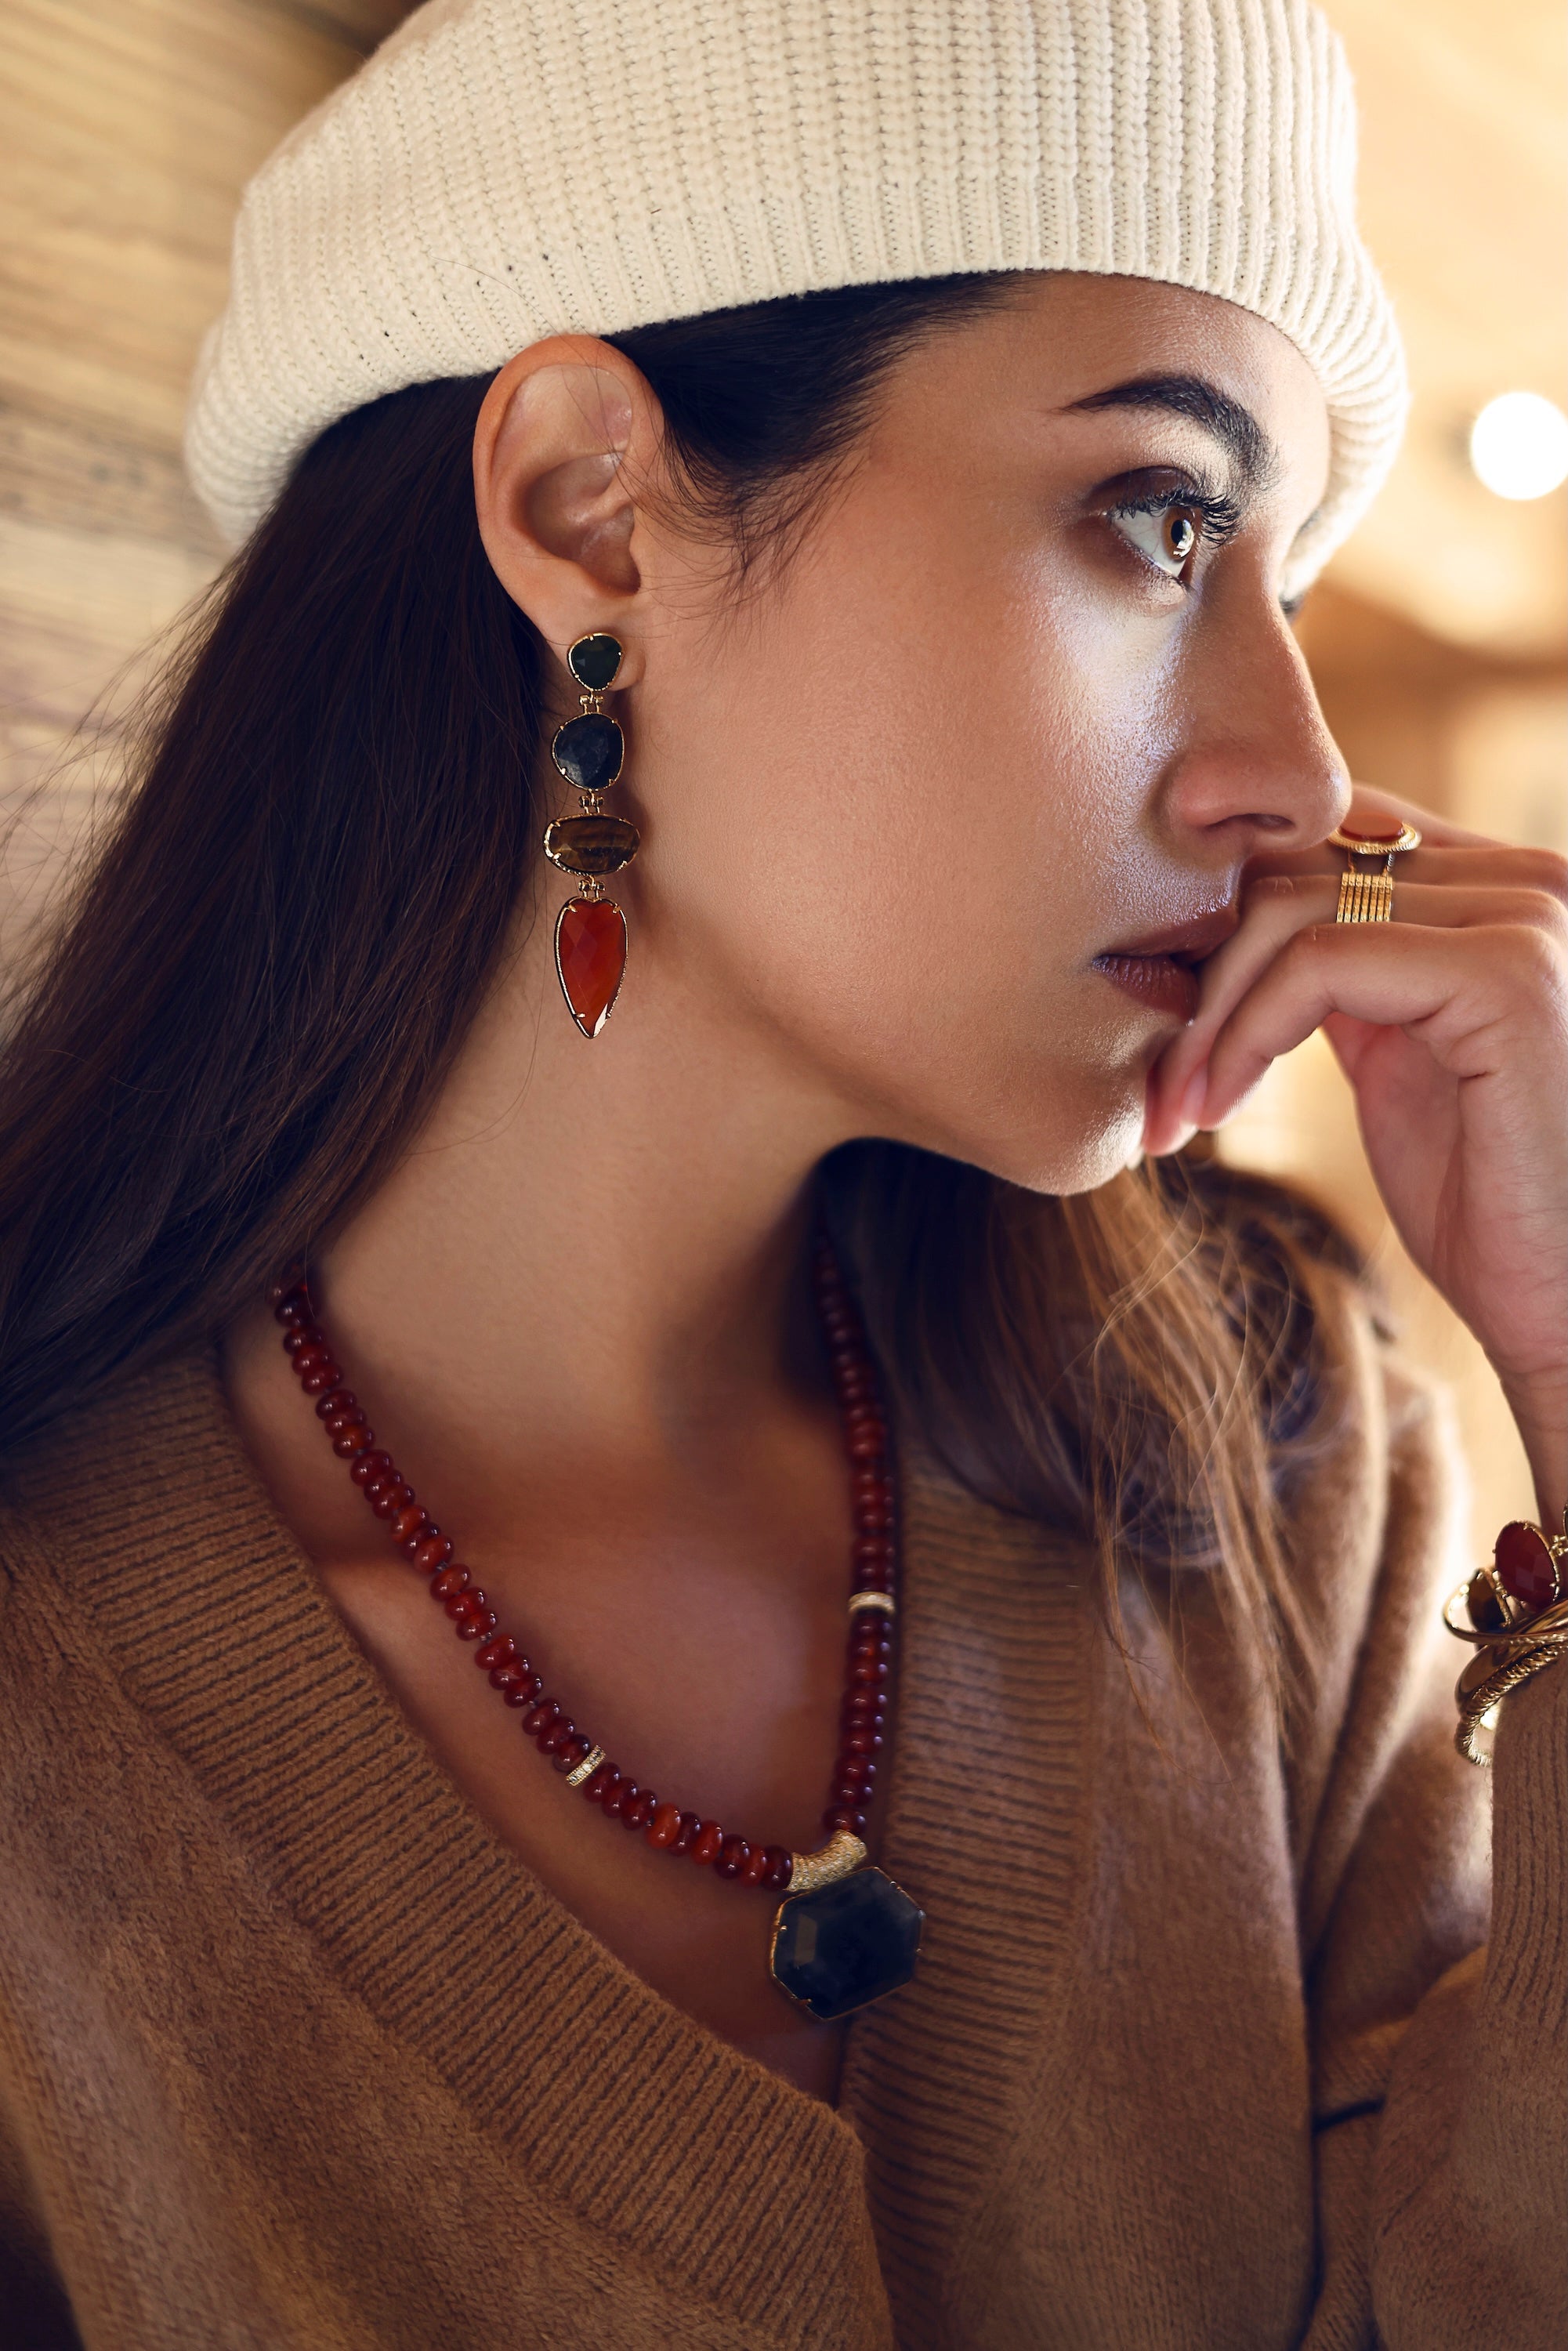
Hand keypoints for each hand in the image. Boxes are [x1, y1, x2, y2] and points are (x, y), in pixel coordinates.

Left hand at [1143, 793, 1567, 1518]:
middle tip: (1152, 1077)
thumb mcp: (1404, 1064)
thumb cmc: (1494, 1209)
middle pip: (1300, 859)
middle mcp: (1532, 879)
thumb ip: (1355, 980)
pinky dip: (1242, 1035)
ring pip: (1292, 907)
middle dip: (1203, 967)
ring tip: (1174, 1106)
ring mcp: (1530, 916)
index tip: (1168, 1012)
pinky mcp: (1510, 973)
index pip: (1336, 828)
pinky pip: (1317, 964)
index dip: (1235, 905)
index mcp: (1506, 891)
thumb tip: (1243, 931)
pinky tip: (1217, 1108)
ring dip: (1206, 1015)